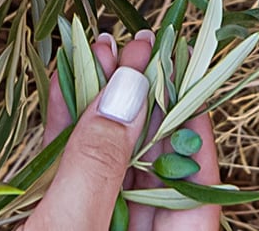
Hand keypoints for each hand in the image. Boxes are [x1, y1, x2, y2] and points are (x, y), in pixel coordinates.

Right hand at [31, 33, 221, 229]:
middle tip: (132, 45)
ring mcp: (101, 228)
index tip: (179, 59)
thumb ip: (99, 162)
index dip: (189, 112)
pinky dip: (67, 134)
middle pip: (152, 160)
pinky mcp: (62, 224)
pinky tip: (63, 89)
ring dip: (99, 106)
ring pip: (110, 161)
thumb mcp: (71, 226)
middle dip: (138, 98)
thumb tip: (127, 88)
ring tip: (96, 52)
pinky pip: (72, 175)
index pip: (196, 174)